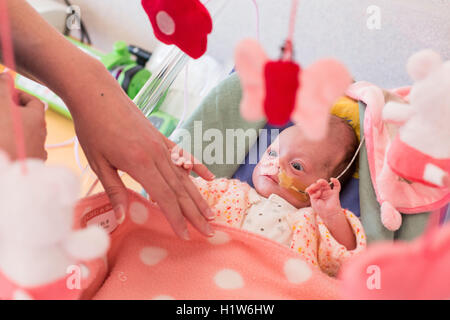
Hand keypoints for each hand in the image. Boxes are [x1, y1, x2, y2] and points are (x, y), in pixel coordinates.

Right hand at [0, 73, 46, 159]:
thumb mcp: (2, 105)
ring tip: (3, 129)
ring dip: (15, 130)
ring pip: (27, 137)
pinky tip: (7, 145)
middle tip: (2, 110)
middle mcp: (41, 136)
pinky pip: (23, 152)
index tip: (6, 94)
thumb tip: (7, 76)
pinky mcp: (29, 166)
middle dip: (15, 113)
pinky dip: (16, 146)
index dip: (19, 95)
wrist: (7, 170)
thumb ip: (4, 89)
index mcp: (37, 119)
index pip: (34, 101)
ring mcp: (36, 152)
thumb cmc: (4, 134)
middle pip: (31, 119)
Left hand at [70, 80, 214, 239]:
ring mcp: (162, 146)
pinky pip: (184, 156)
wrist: (98, 94)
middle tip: (208, 231)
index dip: (176, 218)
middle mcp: (158, 155)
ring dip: (199, 196)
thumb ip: (114, 190)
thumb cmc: (93, 128)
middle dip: (195, 213)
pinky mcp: (162, 138)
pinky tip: (209, 178)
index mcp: (140, 164)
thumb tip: (122, 217)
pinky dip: (197, 168)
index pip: (165, 197)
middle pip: (180, 190)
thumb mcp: (98, 163)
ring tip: (211, 213)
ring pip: (185, 176)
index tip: (187, 235)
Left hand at [306, 178, 341, 218]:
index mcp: (317, 195)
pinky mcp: (335, 193)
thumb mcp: (313, 201)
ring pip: (325, 184)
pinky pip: (337, 185)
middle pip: (319, 185)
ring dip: (322, 181)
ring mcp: (329, 193)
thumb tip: (311, 188)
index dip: (311, 187)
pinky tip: (332, 179)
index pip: (313, 188)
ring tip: (319, 182)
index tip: (308, 190)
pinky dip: (336, 181)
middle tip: (314, 187)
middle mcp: (323, 193)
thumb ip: (312, 193)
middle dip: (315, 184)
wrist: (329, 215)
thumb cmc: (321, 210)